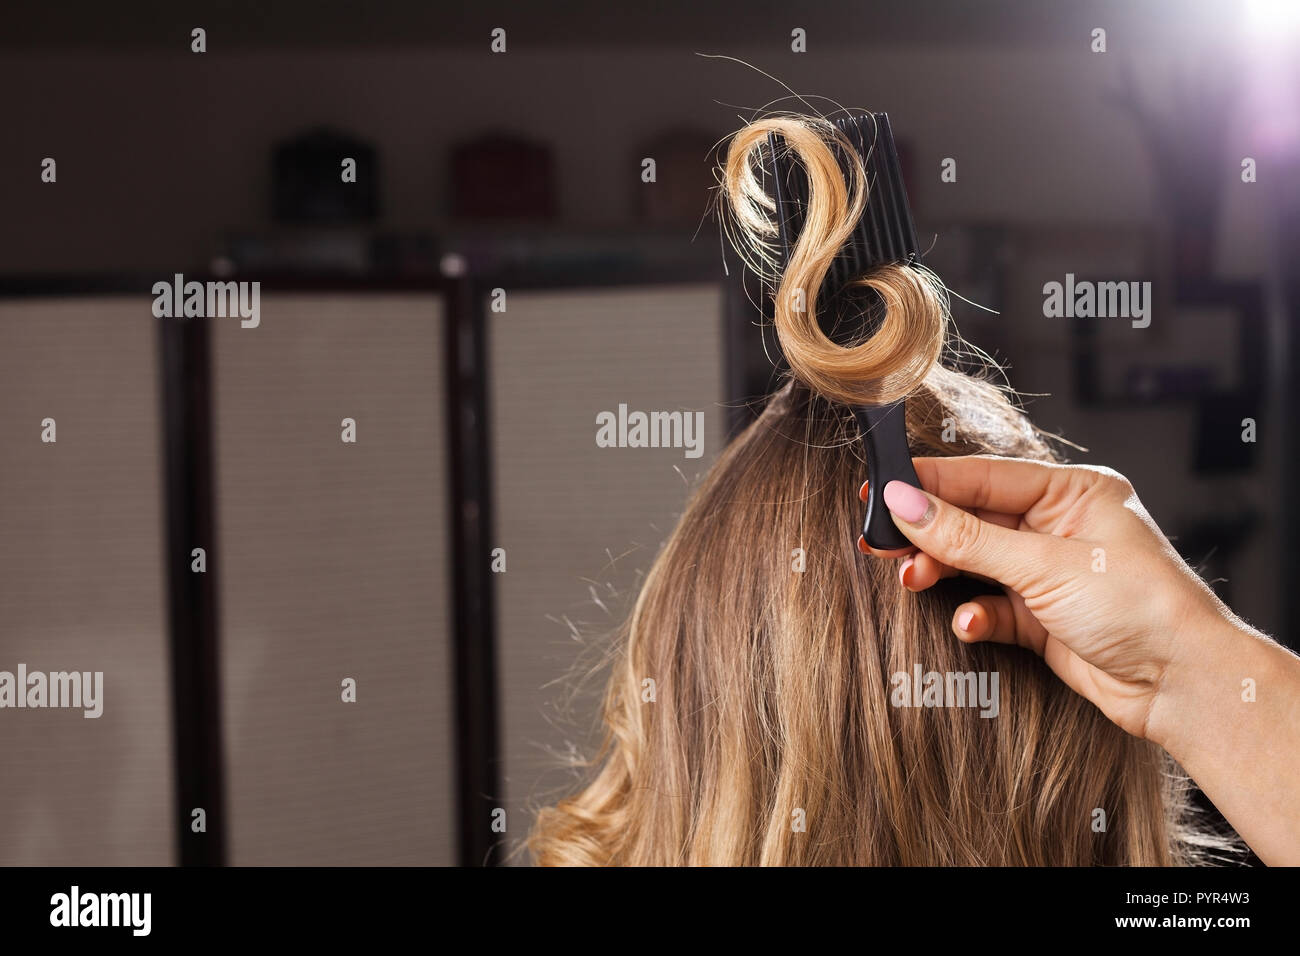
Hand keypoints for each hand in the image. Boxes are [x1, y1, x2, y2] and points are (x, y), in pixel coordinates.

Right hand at [859, 455, 1233, 742]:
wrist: (1183, 686)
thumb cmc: (1140, 608)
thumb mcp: (1044, 565)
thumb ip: (968, 536)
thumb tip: (905, 504)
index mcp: (1074, 492)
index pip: (986, 476)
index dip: (930, 483)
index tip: (881, 490)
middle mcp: (1061, 526)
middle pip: (975, 518)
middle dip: (929, 533)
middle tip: (881, 541)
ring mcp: (1052, 572)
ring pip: (977, 562)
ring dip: (943, 572)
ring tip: (913, 580)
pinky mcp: (1044, 617)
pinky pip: (991, 606)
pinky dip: (974, 614)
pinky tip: (968, 623)